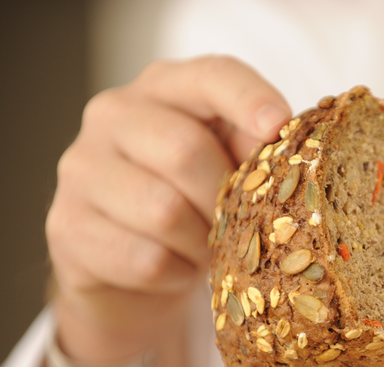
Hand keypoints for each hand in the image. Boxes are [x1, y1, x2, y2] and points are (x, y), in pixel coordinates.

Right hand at [27, 56, 290, 366]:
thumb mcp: (229, 173)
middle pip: (182, 148)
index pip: (210, 75)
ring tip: (208, 250)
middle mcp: (113, 116)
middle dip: (224, 198)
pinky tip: (178, 270)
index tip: (279, 128)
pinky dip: (175, 275)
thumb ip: (258, 156)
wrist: (128, 274)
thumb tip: (316, 161)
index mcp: (164, 90)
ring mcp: (80, 171)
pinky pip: (144, 258)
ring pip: (162, 210)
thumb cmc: (193, 210)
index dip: (248, 98)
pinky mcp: (66, 228)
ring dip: (201, 243)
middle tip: (240, 226)